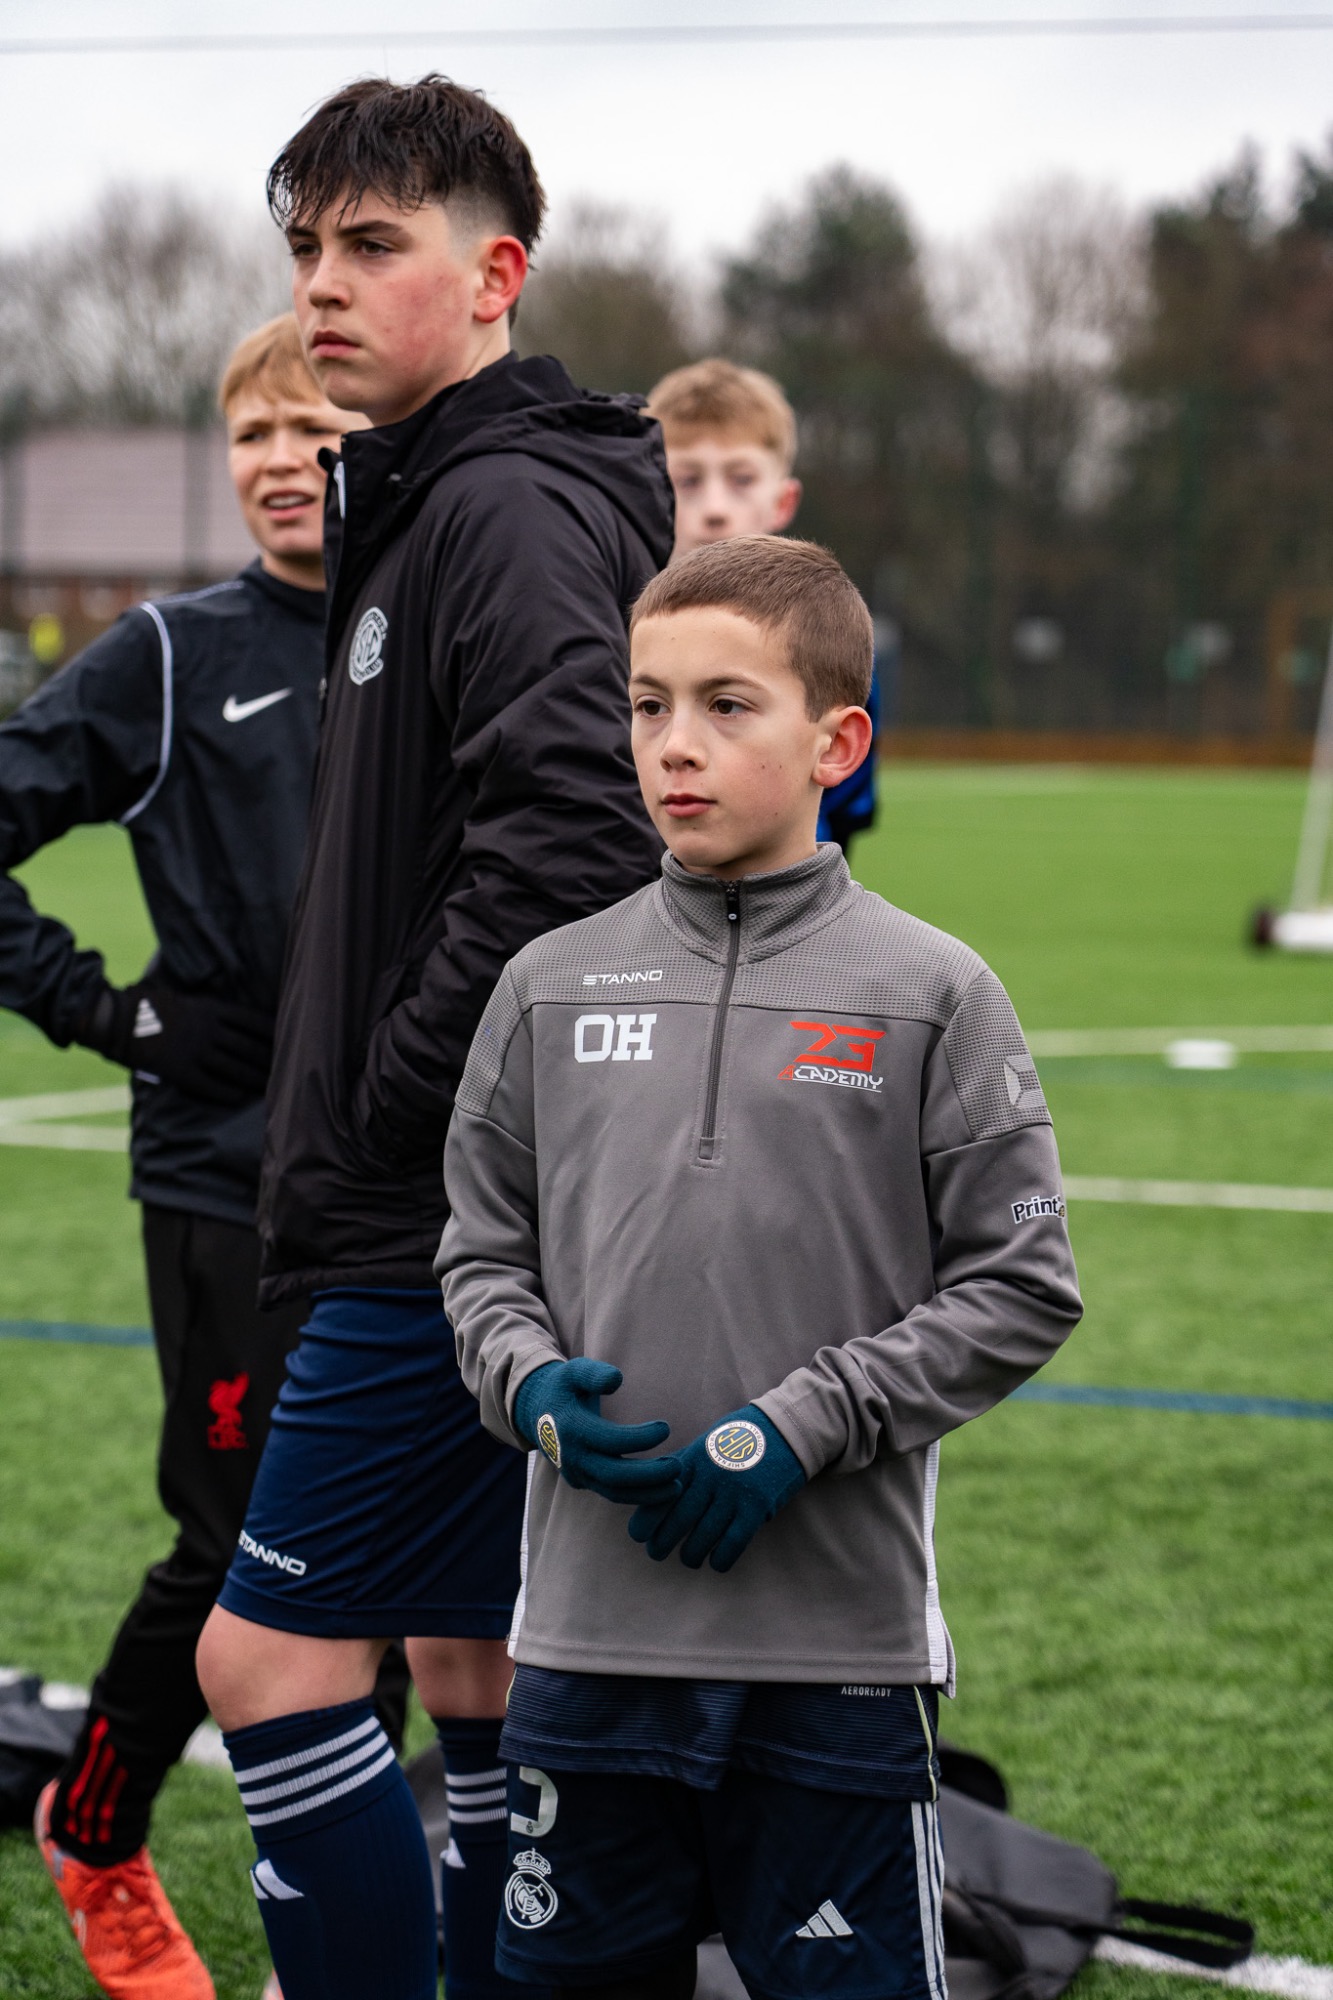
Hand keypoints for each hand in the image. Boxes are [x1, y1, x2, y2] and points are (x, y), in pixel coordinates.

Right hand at [77, 978, 273, 1106]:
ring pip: (235, 1069)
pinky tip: (238, 1097)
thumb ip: (209, 1010)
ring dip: (255, 1079)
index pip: (253, 1021)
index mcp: (211, 1009)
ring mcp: (196, 1052)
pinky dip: (227, 1093)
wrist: (120, 1020)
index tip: (287, 1038)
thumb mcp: (186, 998)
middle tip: (288, 1070)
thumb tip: (231, 1020)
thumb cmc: (150, 1005)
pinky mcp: (182, 1072)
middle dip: (269, 1060)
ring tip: (269, 1088)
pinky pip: (211, 1086)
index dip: (271, 1033)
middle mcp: (209, 1031)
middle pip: (249, 1048)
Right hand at [514, 1359, 679, 1505]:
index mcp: (571, 1427)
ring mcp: (576, 1473)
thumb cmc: (565, 1387)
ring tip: (677, 1486)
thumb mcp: (574, 1370)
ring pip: (614, 1493)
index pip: (610, 1440)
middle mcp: (572, 1456)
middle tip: (678, 1466)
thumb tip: (617, 1380)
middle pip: (614, 1476)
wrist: (538, 1412)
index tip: (665, 1428)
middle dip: (649, 1475)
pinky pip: (611, 1494)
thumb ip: (595, 1373)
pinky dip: (637, 1496)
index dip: (640, 1438)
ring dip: (647, 1493)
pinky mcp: (583, 1482)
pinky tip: (662, 1490)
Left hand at [628, 1406, 805, 1571]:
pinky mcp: (757, 1506)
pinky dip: (720, 1560)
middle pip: (677, 1522)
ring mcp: (734, 1492)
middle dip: (661, 1545)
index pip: (658, 1497)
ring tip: (689, 1558)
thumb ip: (680, 1468)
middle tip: (657, 1553)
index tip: (640, 1535)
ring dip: (691, 1556)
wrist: (786, 1428)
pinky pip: (732, 1545)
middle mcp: (709, 1476)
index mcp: (693, 1460)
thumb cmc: (738, 1440)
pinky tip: (717, 1561)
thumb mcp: (705, 1445)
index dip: (644, 1522)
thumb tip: (650, 1495)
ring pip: (702, 1539)